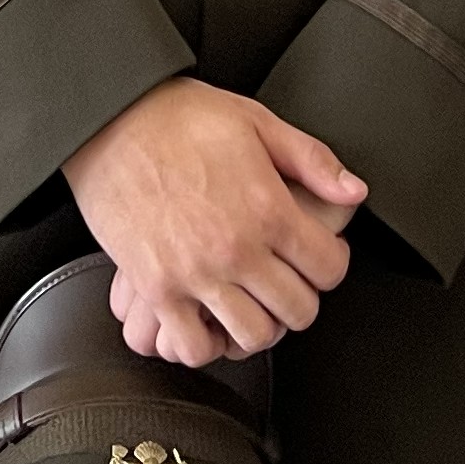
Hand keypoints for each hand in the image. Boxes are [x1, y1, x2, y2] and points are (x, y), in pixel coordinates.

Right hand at [64, 78, 365, 366]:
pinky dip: (205, 342)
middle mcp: (235, 249)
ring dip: (259, 324)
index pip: (328, 268)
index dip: (330, 262)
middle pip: (297, 311)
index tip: (317, 255)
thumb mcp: (256, 121)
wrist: (110, 119)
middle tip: (286, 279)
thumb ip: (312, 159)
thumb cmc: (177, 117)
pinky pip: (192, 346)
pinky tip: (208, 317)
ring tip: (251, 301)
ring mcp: (195, 273)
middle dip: (300, 297)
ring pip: (252, 337)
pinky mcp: (156, 288)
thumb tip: (353, 192)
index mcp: (267, 208)